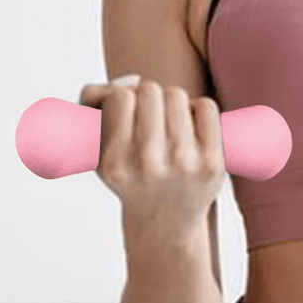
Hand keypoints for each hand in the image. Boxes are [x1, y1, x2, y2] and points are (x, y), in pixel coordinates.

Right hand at [77, 76, 224, 235]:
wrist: (165, 219)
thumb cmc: (130, 174)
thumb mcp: (96, 150)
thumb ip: (89, 108)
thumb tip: (125, 82)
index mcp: (115, 162)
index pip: (121, 97)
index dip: (123, 97)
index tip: (126, 112)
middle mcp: (149, 164)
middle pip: (150, 90)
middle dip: (148, 97)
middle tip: (149, 116)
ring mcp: (184, 163)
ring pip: (177, 95)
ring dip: (171, 103)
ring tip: (169, 125)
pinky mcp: (213, 163)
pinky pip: (205, 106)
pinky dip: (198, 110)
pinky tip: (191, 130)